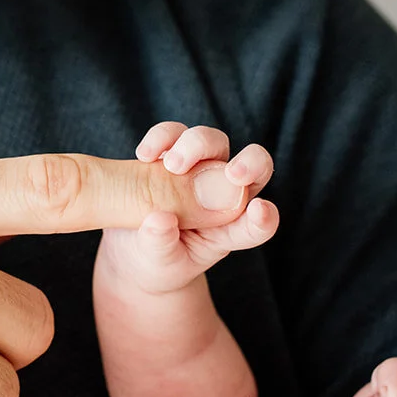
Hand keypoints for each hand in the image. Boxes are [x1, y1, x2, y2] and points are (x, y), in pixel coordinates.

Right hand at [98, 123, 277, 294]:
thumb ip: (162, 244)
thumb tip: (161, 220)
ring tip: (171, 164)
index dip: (264, 218)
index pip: (258, 225)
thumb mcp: (156, 262)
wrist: (132, 248)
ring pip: (212, 142)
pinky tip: (146, 155)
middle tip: (233, 173)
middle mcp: (221, 196)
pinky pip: (173, 135)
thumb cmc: (155, 261)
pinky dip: (162, 138)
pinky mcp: (169, 155)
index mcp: (228, 231)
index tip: (259, 210)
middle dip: (248, 163)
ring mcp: (197, 171)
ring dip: (196, 145)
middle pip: (252, 167)